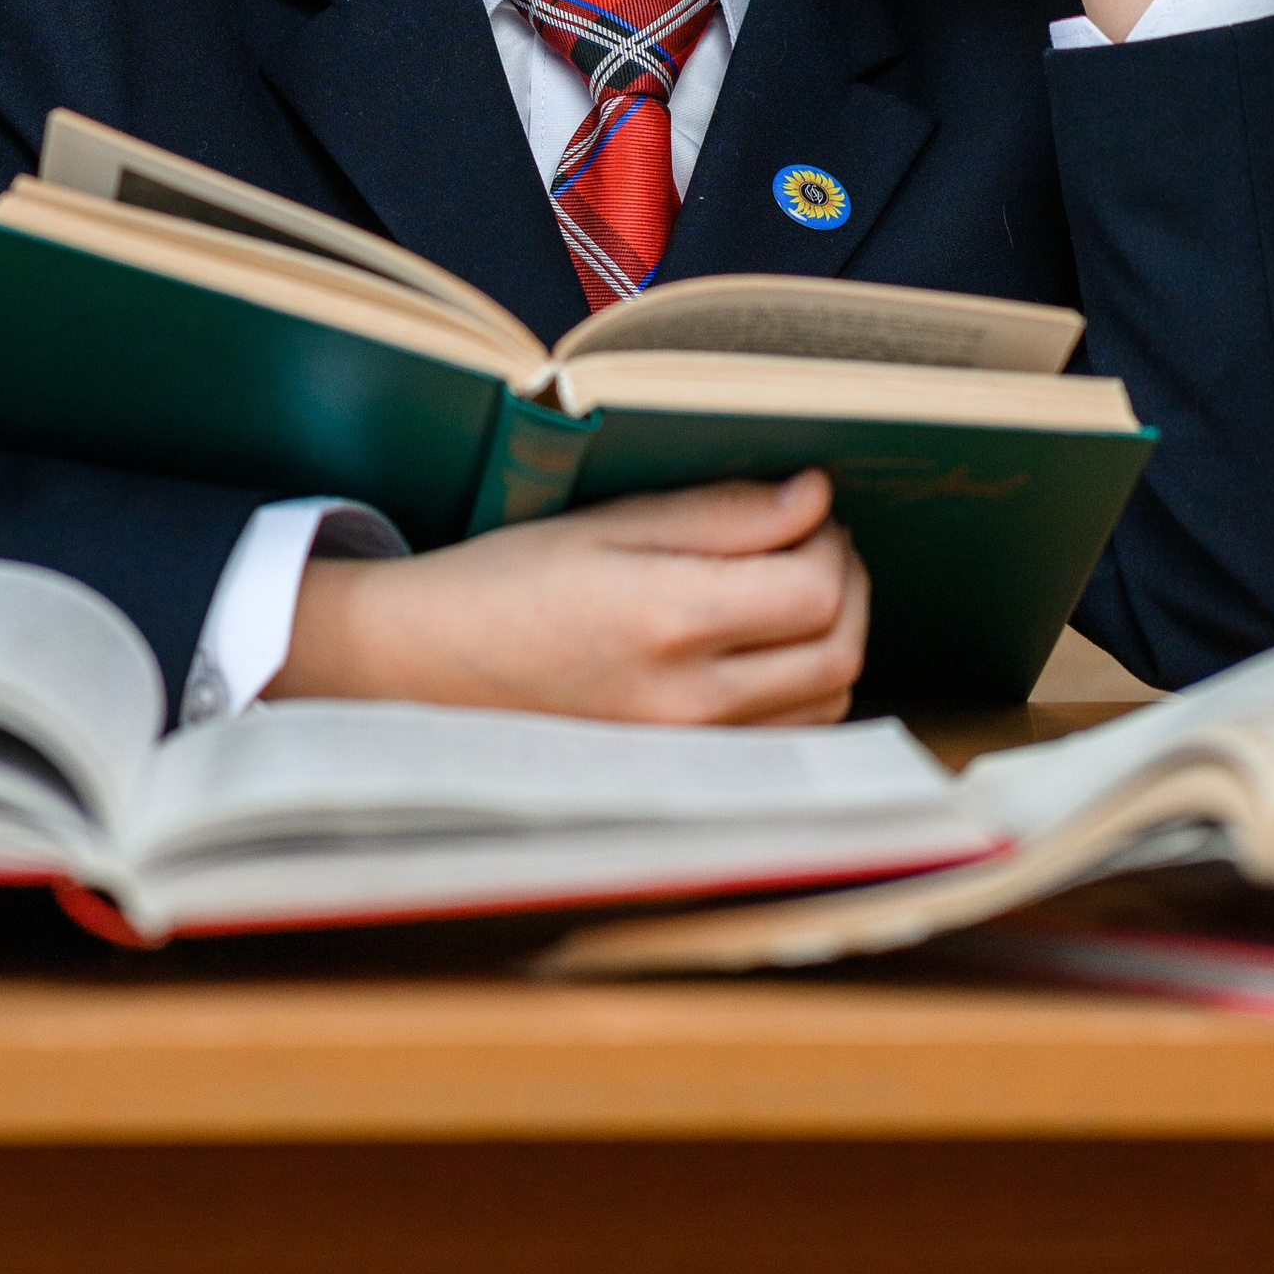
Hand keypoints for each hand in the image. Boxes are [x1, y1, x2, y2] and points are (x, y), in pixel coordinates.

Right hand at [268, 470, 867, 723]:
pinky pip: (788, 738)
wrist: (426, 670)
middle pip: (839, 650)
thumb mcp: (610, 522)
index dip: (829, 538)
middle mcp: (688, 703)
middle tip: (811, 539)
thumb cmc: (510, 581)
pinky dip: (803, 688)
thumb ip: (721, 513)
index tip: (806, 504)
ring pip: (827, 700)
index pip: (815, 589)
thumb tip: (816, 496)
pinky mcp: (686, 777)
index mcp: (666, 622)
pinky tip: (764, 647)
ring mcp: (690, 752)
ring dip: (832, 637)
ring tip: (787, 588)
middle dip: (847, 584)